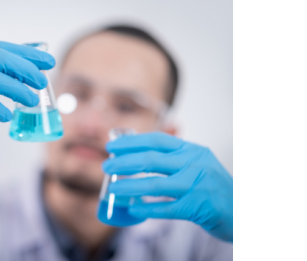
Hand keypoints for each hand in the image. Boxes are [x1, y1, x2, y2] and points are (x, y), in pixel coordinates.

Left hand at [102, 132, 232, 241]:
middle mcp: (194, 164)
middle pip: (151, 160)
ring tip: (112, 190)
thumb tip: (138, 153)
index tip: (112, 147)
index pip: (156, 140)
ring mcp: (196, 186)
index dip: (131, 142)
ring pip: (154, 184)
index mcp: (192, 150)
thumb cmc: (213, 186)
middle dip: (124, 163)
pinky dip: (146, 207)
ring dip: (129, 187)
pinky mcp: (196, 207)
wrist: (243, 209)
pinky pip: (165, 208)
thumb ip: (175, 157)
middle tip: (106, 167)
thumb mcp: (198, 162)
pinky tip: (132, 207)